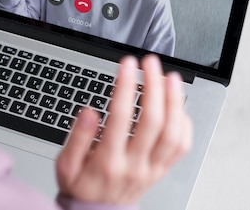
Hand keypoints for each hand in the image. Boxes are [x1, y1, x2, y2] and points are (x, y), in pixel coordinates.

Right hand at [55, 55, 191, 203]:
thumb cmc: (80, 187)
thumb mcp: (65, 165)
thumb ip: (77, 138)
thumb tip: (89, 112)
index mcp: (108, 160)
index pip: (121, 117)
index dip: (125, 86)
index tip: (126, 65)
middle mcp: (134, 164)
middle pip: (153, 120)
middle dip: (153, 85)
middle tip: (149, 63)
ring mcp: (152, 168)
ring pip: (173, 132)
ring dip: (175, 101)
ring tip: (170, 77)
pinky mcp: (161, 170)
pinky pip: (181, 147)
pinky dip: (184, 123)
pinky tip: (177, 106)